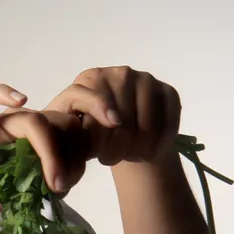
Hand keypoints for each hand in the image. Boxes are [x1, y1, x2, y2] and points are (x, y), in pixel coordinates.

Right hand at [0, 84, 86, 213]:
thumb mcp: (18, 197)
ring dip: (52, 152)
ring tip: (53, 182)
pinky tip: (19, 98)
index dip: (83, 154)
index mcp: (36, 143)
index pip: (73, 136)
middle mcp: (22, 129)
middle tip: (63, 184)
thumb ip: (42, 188)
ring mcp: (0, 126)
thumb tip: (64, 184)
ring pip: (37, 121)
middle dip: (74, 153)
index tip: (76, 181)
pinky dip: (2, 92)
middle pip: (63, 124)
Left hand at [44, 66, 181, 167]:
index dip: (98, 123)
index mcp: (90, 78)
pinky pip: (168, 122)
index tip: (102, 147)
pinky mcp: (168, 92)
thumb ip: (65, 131)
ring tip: (128, 158)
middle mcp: (120, 73)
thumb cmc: (89, 134)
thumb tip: (67, 145)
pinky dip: (160, 143)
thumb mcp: (70, 131)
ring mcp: (146, 80)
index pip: (94, 100)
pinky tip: (149, 154)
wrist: (121, 135)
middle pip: (121, 114)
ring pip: (146, 121)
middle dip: (116, 144)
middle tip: (109, 160)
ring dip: (138, 147)